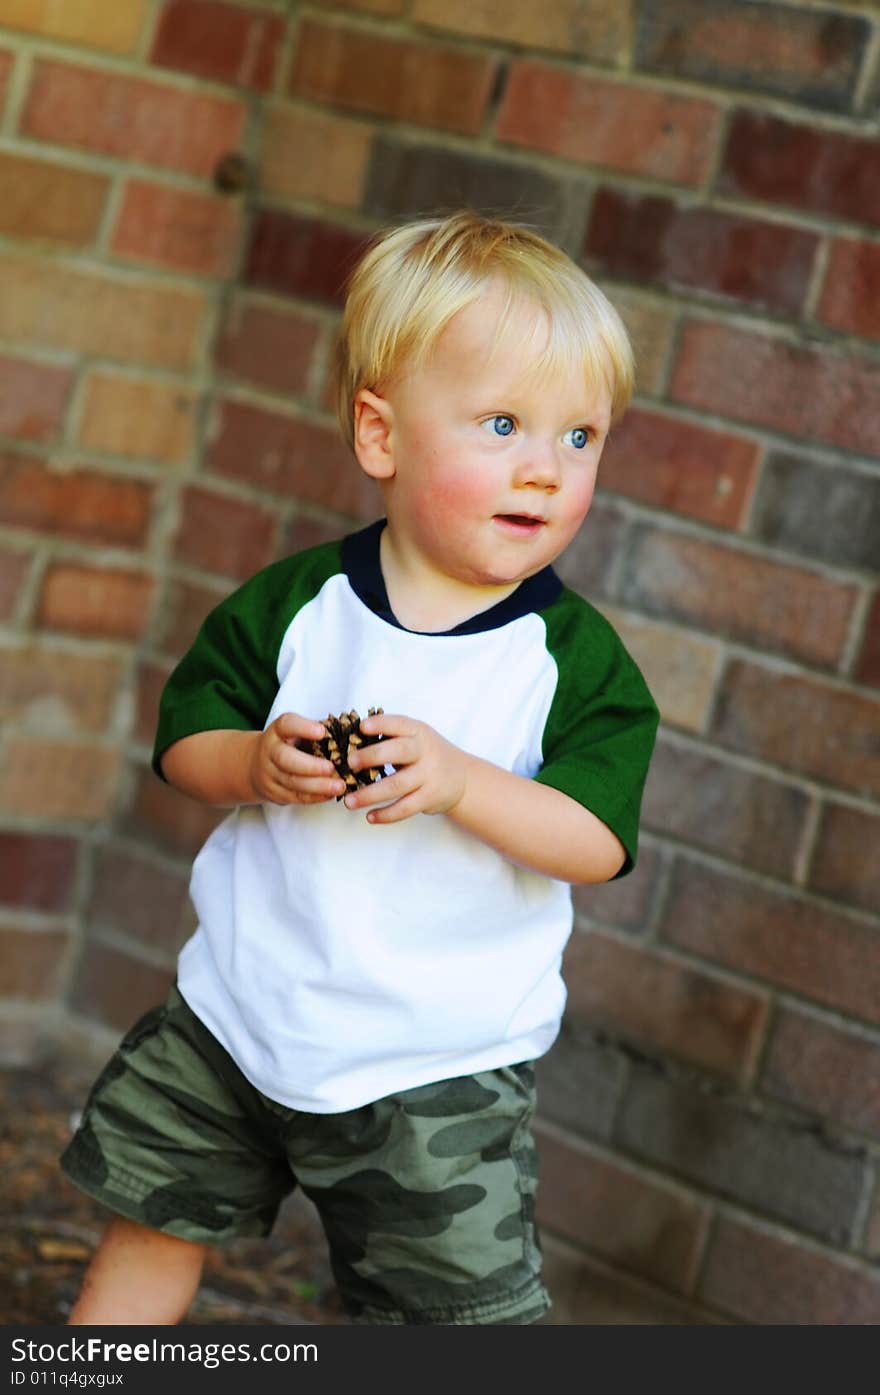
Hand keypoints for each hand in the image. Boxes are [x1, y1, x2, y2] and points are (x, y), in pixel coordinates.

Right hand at [249, 712, 345, 805]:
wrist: (256, 765)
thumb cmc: (287, 744)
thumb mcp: (295, 732)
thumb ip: (315, 731)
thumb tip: (348, 733)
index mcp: (277, 731)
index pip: (286, 725)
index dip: (303, 727)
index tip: (322, 731)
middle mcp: (270, 751)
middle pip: (285, 759)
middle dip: (310, 765)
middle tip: (332, 768)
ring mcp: (270, 774)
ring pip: (292, 782)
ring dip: (318, 785)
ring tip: (339, 785)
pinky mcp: (275, 793)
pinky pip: (295, 797)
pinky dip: (315, 797)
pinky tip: (331, 794)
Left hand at [343, 712, 468, 823]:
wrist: (463, 779)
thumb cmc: (427, 755)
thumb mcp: (416, 739)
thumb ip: (391, 738)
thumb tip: (350, 743)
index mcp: (418, 732)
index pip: (399, 724)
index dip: (381, 724)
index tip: (361, 727)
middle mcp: (425, 751)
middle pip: (398, 752)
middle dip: (372, 757)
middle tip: (350, 763)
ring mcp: (429, 775)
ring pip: (397, 785)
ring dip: (370, 794)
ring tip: (348, 801)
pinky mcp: (430, 797)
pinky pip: (405, 808)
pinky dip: (386, 814)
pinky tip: (369, 816)